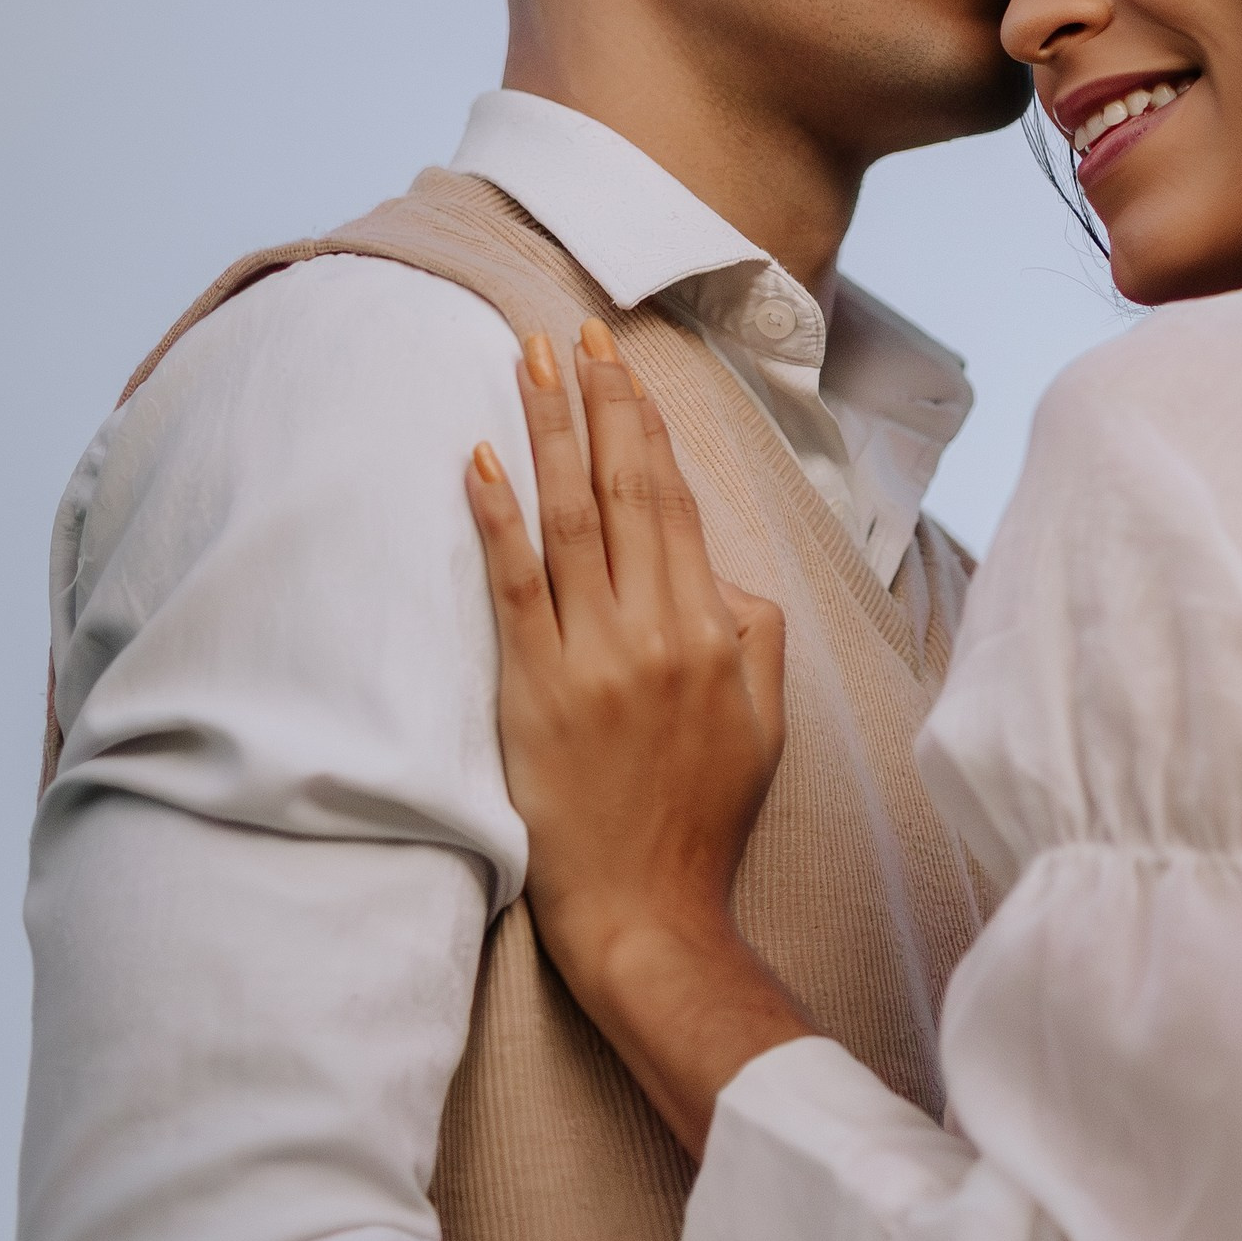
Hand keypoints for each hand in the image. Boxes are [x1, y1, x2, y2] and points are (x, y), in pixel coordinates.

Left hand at [468, 324, 806, 1149]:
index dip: (648, 425)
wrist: (648, 909)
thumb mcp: (763, 722)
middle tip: (575, 331)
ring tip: (529, 364)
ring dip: (548, 433)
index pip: (677, 500)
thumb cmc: (702, 817)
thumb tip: (720, 569)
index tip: (624, 364)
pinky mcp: (535, 691)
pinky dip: (496, 518)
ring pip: (570, 519)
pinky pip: (514, 588)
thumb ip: (752, 632)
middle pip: (626, 489)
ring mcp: (592, 658)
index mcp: (714, 629)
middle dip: (599, 401)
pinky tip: (478, 462)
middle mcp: (655, 629)